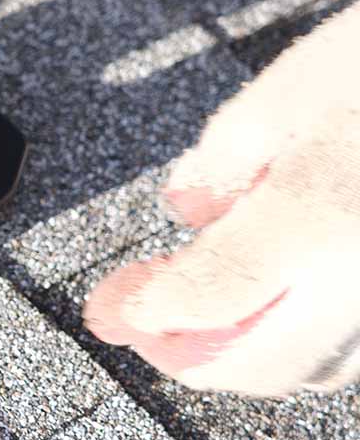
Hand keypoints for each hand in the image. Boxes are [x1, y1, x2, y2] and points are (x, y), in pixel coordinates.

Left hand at [84, 1, 359, 395]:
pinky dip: (306, 336)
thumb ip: (230, 152)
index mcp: (324, 213)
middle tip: (141, 327)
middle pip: (264, 363)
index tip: (114, 306)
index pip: (209, 295)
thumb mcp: (308, 73)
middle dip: (188, 358)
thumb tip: (186, 205)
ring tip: (198, 316)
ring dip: (246, 354)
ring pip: (321, 366)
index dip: (149, 310)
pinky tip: (277, 299)